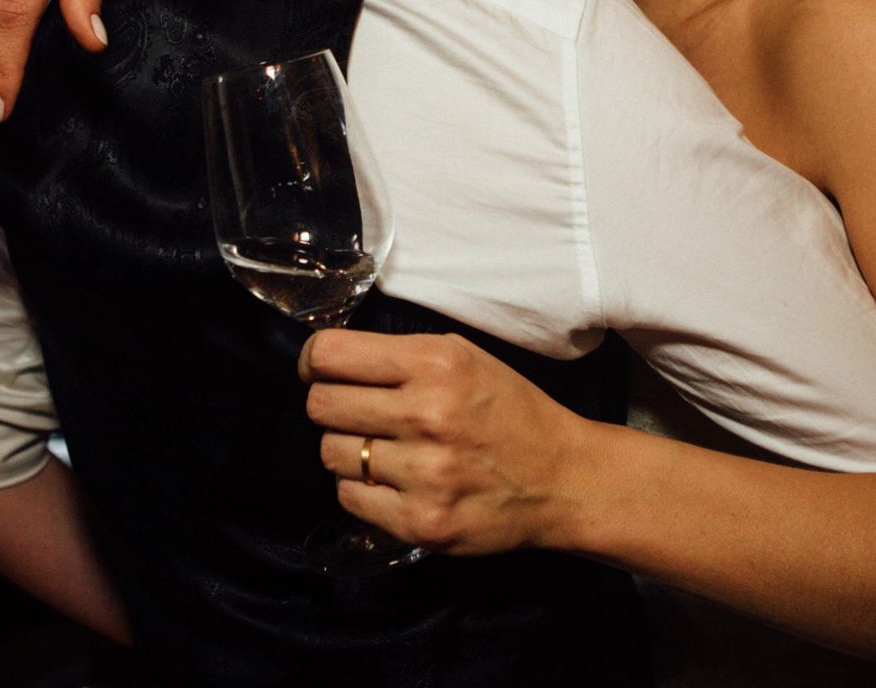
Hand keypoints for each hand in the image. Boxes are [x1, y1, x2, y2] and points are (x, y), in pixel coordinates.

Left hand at [298, 329, 591, 555]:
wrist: (562, 477)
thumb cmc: (509, 411)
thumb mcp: (465, 357)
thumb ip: (400, 355)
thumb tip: (326, 361)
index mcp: (437, 362)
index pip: (330, 354)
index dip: (312, 362)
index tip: (318, 371)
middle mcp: (428, 414)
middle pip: (321, 405)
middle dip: (330, 406)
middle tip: (355, 413)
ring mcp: (424, 472)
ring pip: (331, 453)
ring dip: (347, 451)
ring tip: (385, 449)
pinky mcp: (422, 521)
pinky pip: (350, 498)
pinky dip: (363, 490)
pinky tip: (395, 481)